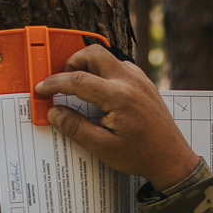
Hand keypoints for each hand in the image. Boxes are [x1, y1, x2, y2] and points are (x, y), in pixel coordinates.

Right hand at [36, 45, 202, 190]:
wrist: (171, 159)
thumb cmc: (141, 155)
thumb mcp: (103, 147)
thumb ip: (76, 128)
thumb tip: (54, 112)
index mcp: (118, 96)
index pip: (78, 79)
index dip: (55, 83)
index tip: (41, 88)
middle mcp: (130, 81)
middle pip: (93, 53)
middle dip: (72, 63)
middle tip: (62, 82)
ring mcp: (140, 79)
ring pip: (108, 57)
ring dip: (90, 66)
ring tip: (80, 88)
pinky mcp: (145, 83)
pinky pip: (120, 67)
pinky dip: (105, 72)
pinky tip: (101, 92)